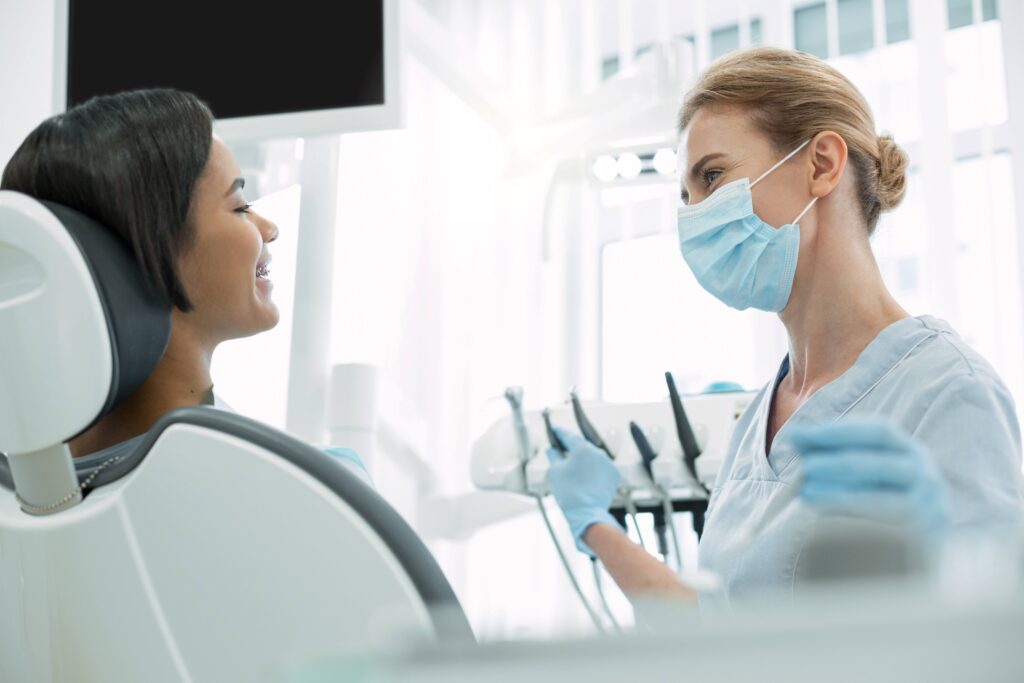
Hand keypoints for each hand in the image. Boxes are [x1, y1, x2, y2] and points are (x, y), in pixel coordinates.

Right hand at [546, 426, 621, 555]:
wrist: (586, 512)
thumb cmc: (569, 492)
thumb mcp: (555, 471)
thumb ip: (553, 456)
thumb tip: (551, 449)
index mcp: (583, 448)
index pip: (569, 436)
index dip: (559, 433)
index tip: (554, 430)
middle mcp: (598, 452)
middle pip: (582, 446)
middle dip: (572, 447)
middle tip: (562, 447)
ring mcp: (608, 463)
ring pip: (593, 456)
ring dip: (584, 459)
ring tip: (574, 465)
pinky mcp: (614, 474)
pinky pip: (601, 467)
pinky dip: (594, 468)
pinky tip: (585, 476)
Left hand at [789, 419, 948, 536]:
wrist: (912, 554)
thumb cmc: (878, 500)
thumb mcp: (860, 471)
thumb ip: (828, 452)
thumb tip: (795, 436)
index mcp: (909, 452)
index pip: (879, 432)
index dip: (839, 432)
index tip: (800, 435)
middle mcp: (926, 477)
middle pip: (884, 465)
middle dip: (841, 464)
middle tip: (806, 467)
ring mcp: (929, 512)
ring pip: (887, 502)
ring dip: (843, 496)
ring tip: (807, 492)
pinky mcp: (925, 545)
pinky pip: (889, 536)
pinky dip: (855, 527)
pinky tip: (824, 524)